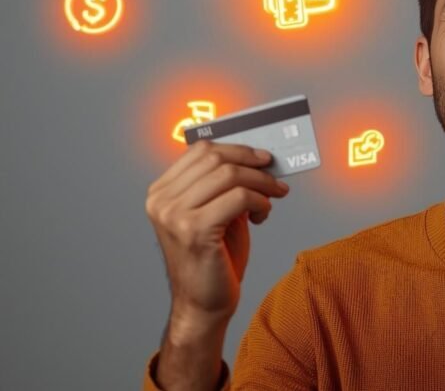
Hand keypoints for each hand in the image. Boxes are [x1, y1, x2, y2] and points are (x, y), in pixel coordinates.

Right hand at [145, 140, 289, 325]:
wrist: (203, 304)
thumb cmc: (214, 258)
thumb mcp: (217, 212)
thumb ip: (226, 186)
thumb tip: (258, 159)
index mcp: (161, 192)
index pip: (200, 150)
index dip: (237, 149)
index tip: (262, 157)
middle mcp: (162, 201)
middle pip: (215, 158)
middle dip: (253, 163)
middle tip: (274, 176)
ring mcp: (174, 215)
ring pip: (229, 175)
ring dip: (261, 183)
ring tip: (274, 196)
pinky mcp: (194, 230)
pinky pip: (239, 198)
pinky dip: (260, 201)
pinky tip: (263, 214)